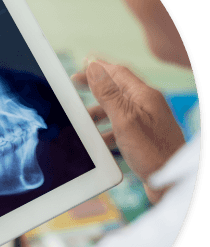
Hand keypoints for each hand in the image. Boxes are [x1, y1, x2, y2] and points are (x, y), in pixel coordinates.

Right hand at [72, 59, 184, 202]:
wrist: (170, 182)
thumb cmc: (151, 152)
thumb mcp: (124, 119)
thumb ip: (108, 94)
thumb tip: (94, 68)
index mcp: (144, 96)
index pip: (118, 72)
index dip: (98, 67)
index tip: (81, 64)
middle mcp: (147, 105)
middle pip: (117, 89)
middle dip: (96, 87)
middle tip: (76, 84)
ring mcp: (147, 122)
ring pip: (117, 109)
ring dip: (99, 112)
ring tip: (83, 118)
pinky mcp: (144, 138)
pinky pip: (121, 126)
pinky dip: (107, 129)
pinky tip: (99, 139)